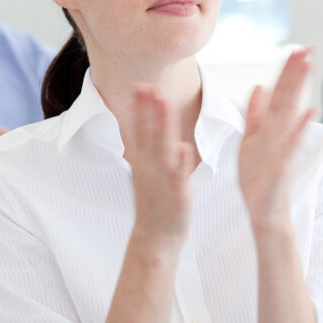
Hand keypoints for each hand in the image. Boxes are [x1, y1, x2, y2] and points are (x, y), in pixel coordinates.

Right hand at [126, 85, 194, 247]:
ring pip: (162, 148)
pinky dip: (180, 163)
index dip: (138, 108)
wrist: (155, 239)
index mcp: (142, 163)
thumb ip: (146, 152)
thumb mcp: (146, 174)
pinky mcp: (176, 195)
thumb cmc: (156, 205)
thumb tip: (145, 131)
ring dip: (162, 125)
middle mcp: (148, 169)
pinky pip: (178, 177)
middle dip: (147, 108)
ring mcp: (161, 181)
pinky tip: (184, 147)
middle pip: (147, 133)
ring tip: (164, 101)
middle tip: (147, 83)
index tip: (138, 85)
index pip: (139, 130)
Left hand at [238, 48, 314, 231]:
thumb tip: (260, 86)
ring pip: (291, 113)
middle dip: (297, 72)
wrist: (264, 211)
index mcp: (269, 128)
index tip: (295, 49)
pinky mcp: (282, 165)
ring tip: (309, 66)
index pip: (279, 93)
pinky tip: (310, 112)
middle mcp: (278, 134)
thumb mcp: (250, 141)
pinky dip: (300, 128)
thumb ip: (255, 114)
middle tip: (308, 47)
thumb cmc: (258, 179)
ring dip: (300, 89)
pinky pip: (292, 144)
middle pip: (288, 97)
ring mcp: (282, 148)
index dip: (286, 72)